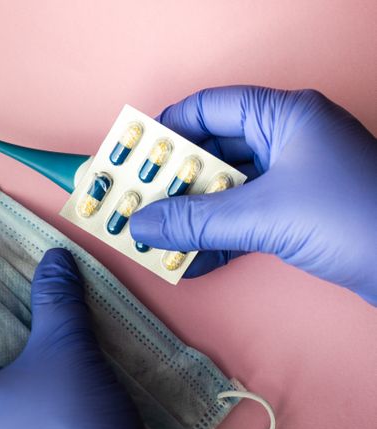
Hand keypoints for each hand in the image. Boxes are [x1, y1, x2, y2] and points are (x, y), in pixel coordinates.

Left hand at [0, 248, 149, 428]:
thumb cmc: (72, 421)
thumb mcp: (64, 350)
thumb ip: (55, 300)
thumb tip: (55, 259)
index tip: (5, 271)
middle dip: (11, 320)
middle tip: (33, 287)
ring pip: (7, 379)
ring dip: (31, 348)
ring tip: (53, 314)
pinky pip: (25, 402)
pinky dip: (42, 377)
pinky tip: (65, 354)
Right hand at [130, 86, 376, 304]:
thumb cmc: (355, 219)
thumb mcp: (265, 214)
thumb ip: (197, 219)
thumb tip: (141, 223)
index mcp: (283, 116)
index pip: (210, 108)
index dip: (169, 128)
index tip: (135, 154)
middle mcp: (287, 140)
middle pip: (214, 151)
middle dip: (175, 181)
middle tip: (138, 201)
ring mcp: (294, 177)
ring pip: (227, 188)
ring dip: (193, 214)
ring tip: (157, 235)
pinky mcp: (299, 212)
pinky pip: (245, 216)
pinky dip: (218, 236)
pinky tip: (192, 259)